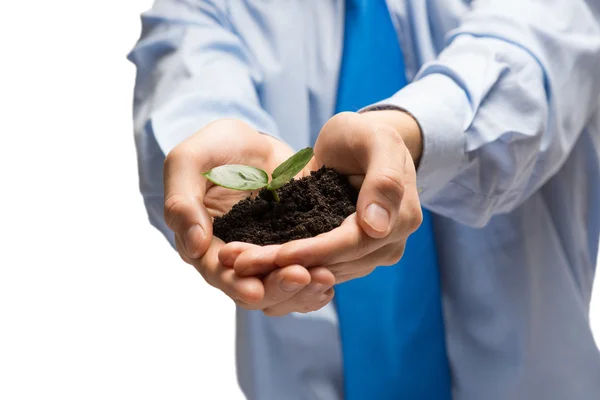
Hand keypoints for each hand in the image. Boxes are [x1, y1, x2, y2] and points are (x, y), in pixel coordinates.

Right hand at [163, 119, 332, 309]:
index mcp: (205, 245)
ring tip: (325, 278)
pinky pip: (306, 271)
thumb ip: (182, 200)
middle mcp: (237, 260)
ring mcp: (269, 255)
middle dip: (278, 288)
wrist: (251, 143)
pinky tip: (332, 276)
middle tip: (302, 276)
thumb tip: (195, 245)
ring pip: (283, 288)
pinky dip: (317, 280)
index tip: (255, 290)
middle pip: (256, 290)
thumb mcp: (189, 162)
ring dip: (303, 290)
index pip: (219, 275)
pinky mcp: (295, 246)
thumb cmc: (214, 150)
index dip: (236, 285)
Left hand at [221, 110, 423, 315]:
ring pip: (318, 272)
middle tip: (240, 263)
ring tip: (237, 263)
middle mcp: (385, 246)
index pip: (353, 244)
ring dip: (277, 270)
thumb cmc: (366, 135)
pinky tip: (249, 261)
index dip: (315, 251)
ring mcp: (364, 255)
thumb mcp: (378, 141)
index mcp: (400, 220)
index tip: (277, 254)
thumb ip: (384, 179)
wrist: (358, 144)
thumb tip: (377, 228)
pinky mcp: (340, 255)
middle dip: (286, 266)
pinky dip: (280, 265)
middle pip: (332, 265)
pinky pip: (311, 266)